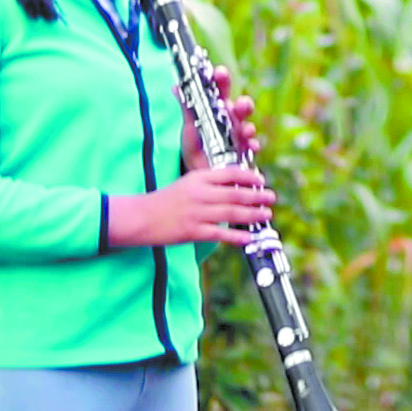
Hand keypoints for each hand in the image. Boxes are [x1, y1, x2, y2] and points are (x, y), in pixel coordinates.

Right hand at [109, 165, 275, 247]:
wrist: (140, 217)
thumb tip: (233, 188)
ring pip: (232, 213)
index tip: (260, 180)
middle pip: (235, 194)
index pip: (229, 173)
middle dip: (257, 196)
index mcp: (198, 178)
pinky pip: (219, 234)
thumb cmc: (164, 200)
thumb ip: (208, 184)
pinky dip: (236, 236)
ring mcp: (197, 213)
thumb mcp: (186, 183)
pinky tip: (249, 238)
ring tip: (266, 215)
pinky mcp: (192, 231)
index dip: (248, 176)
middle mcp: (200, 193)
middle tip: (271, 197)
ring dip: (252, 215)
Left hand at [181, 66, 260, 172]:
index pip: (221, 90)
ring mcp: (239, 135)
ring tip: (246, 130)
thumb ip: (186, 107)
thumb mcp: (189, 127)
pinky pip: (251, 147)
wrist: (199, 173)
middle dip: (242, 104)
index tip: (220, 73)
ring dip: (248, 127)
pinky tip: (250, 147)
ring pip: (248, 126)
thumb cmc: (196, 147)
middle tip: (239, 104)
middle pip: (240, 107)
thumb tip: (175, 86)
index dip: (222, 80)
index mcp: (217, 109)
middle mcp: (231, 119)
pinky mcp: (244, 152)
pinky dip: (252, 146)